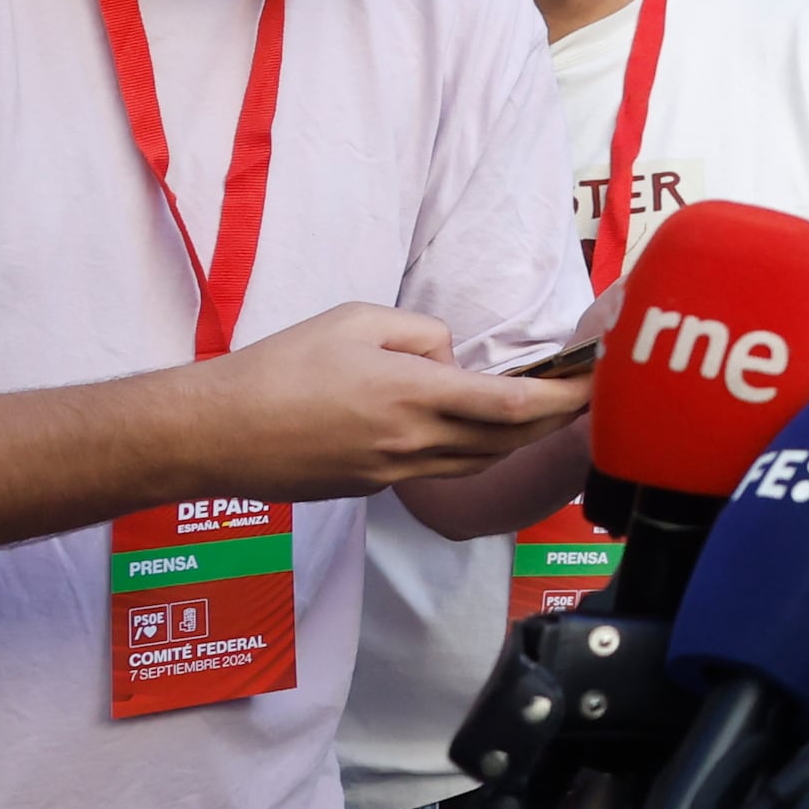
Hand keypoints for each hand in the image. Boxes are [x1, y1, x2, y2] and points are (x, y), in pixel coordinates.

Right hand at [193, 304, 590, 497]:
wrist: (214, 433)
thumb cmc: (279, 367)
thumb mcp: (357, 321)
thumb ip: (421, 334)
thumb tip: (451, 358)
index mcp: (415, 396)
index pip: (514, 406)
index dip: (564, 398)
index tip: (595, 384)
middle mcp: (413, 442)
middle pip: (508, 441)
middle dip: (555, 422)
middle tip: (585, 399)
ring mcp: (393, 472)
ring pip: (477, 461)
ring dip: (517, 441)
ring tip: (544, 415)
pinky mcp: (372, 487)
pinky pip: (438, 469)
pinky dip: (469, 451)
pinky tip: (474, 431)